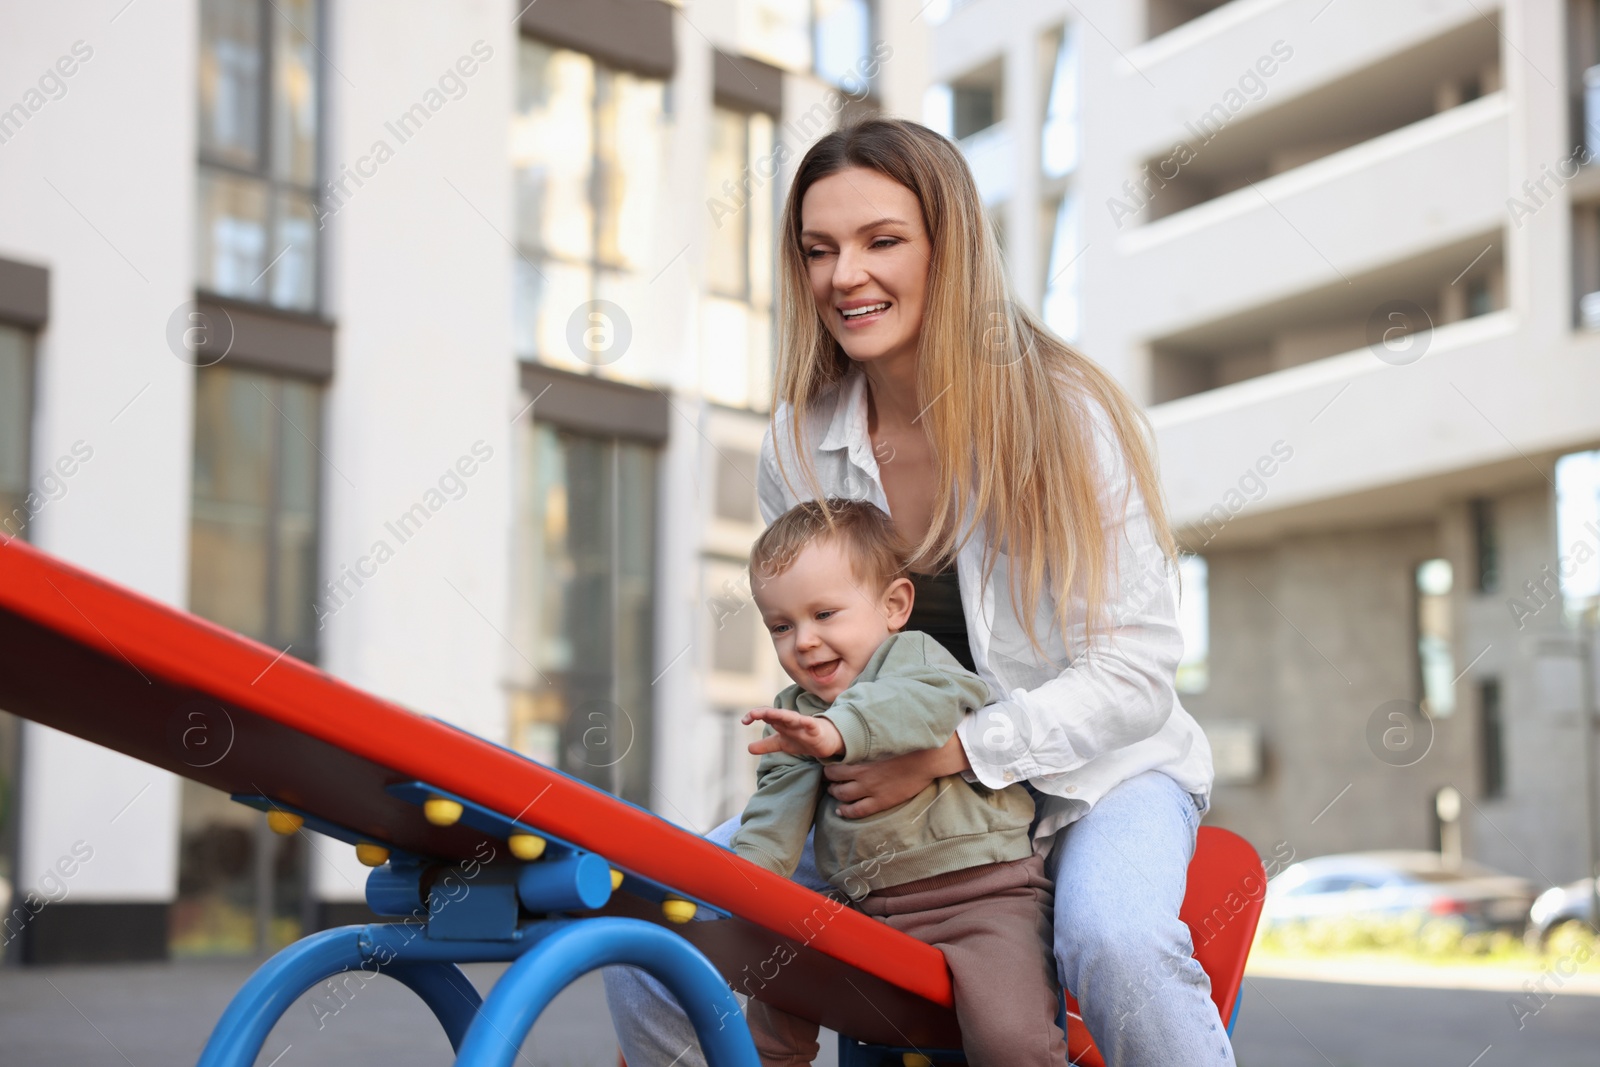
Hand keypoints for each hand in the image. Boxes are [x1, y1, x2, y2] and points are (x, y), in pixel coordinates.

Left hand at [743, 707, 843, 758]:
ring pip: (792, 718)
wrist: (826, 741)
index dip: (755, 716)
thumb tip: (749, 748)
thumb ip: (766, 745)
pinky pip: (811, 725)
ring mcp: (803, 725)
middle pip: (776, 715)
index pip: (767, 716)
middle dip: (765, 713)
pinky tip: (804, 721)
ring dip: (781, 715)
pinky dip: (807, 722)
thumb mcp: (782, 744)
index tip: (744, 721)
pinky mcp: (816, 730)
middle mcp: (790, 722)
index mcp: (782, 724)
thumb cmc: (803, 739)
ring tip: (769, 714)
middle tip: (752, 715)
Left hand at [822, 734, 972, 817]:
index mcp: (861, 755)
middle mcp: (862, 773)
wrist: (927, 758)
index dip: (827, 764)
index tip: (826, 763)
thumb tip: (857, 728)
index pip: (834, 762)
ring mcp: (871, 788)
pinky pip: (857, 810)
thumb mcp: (882, 736)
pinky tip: (841, 811)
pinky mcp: (881, 801)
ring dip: (835, 793)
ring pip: (843, 794)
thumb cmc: (907, 743)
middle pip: (835, 778)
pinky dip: (846, 811)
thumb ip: (867, 738)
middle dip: (829, 779)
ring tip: (833, 791)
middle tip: (828, 778)